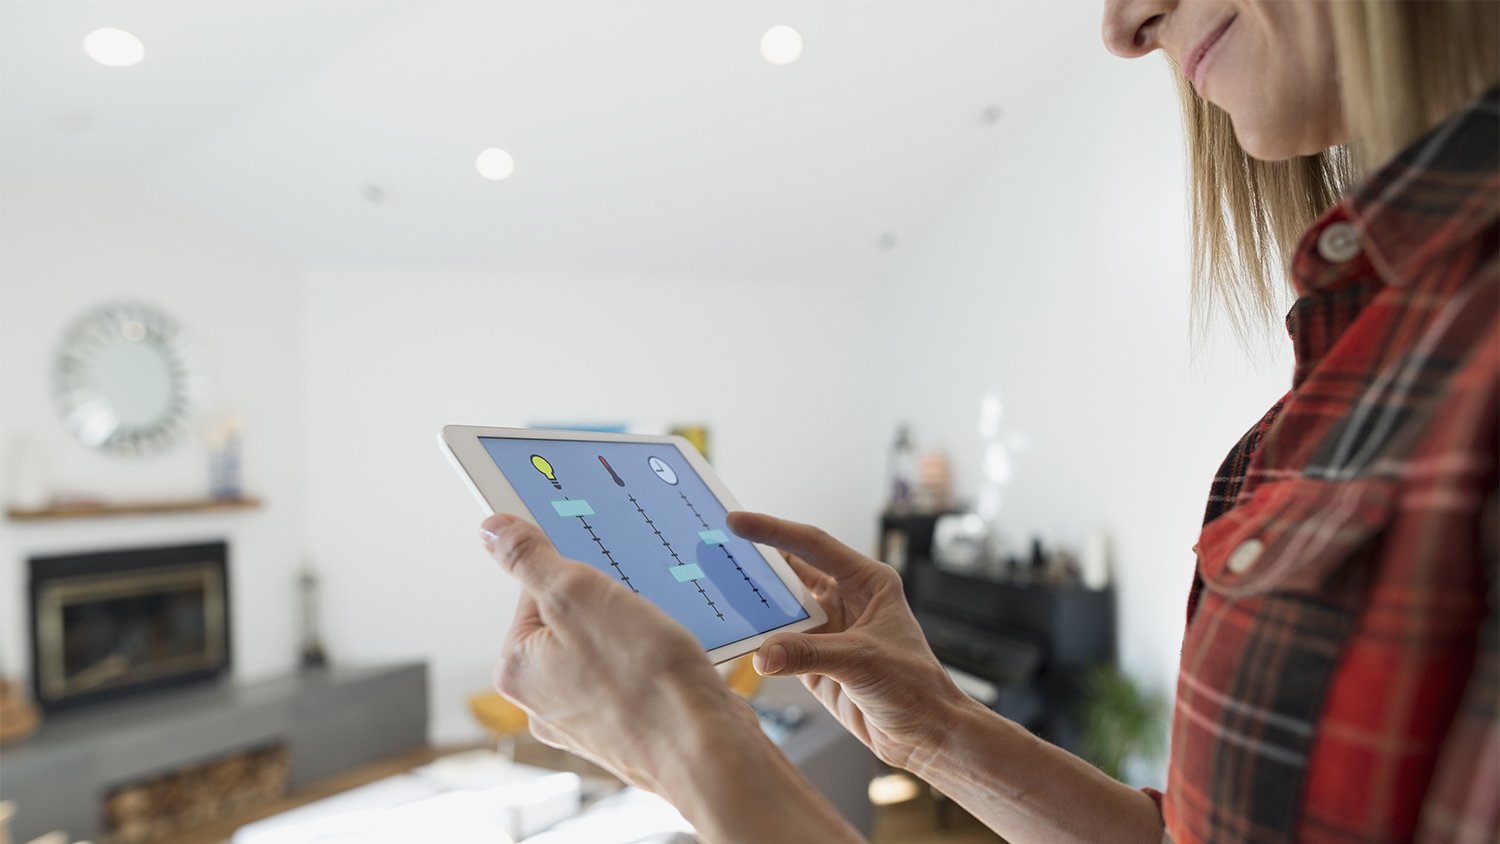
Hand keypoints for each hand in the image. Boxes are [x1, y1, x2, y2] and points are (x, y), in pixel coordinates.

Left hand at [479, 513, 756, 791]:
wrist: (707, 752)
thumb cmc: (645, 681)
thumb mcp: (578, 596)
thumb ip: (530, 559)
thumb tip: (491, 530)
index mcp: (519, 668)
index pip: (534, 589)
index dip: (576, 571)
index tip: (605, 569)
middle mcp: (544, 700)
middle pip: (572, 619)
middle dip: (609, 600)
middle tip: (639, 601)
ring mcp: (588, 719)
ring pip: (609, 646)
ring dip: (637, 629)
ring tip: (662, 632)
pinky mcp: (630, 727)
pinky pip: (636, 674)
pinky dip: (656, 660)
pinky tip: (677, 658)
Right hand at [726, 511, 969, 770]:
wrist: (924, 735)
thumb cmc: (914, 687)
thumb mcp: (861, 662)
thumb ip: (809, 654)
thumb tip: (761, 654)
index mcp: (867, 581)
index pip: (813, 546)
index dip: (773, 530)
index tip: (736, 521)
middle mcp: (846, 599)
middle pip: (791, 572)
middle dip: (755, 563)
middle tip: (715, 550)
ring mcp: (828, 629)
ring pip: (782, 608)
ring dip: (753, 603)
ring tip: (714, 589)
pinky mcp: (815, 660)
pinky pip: (779, 644)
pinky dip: (757, 641)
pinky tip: (733, 636)